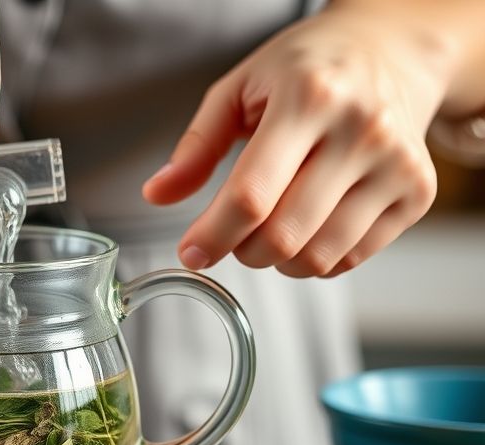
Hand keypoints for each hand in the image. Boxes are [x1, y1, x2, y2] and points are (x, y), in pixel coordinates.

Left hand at [143, 2, 454, 277]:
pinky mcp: (418, 193)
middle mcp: (361, 130)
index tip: (191, 252)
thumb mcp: (239, 89)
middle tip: (232, 237)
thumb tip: (157, 195)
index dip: (213, 235)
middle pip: (283, 234)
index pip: (251, 194)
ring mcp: (396, 164)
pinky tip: (306, 229)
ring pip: (318, 256)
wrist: (390, 52)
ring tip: (268, 232)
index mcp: (309, 97)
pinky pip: (351, 259)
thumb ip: (196, 146)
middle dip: (242, 251)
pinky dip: (316, 260)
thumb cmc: (306, 70)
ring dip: (277, 261)